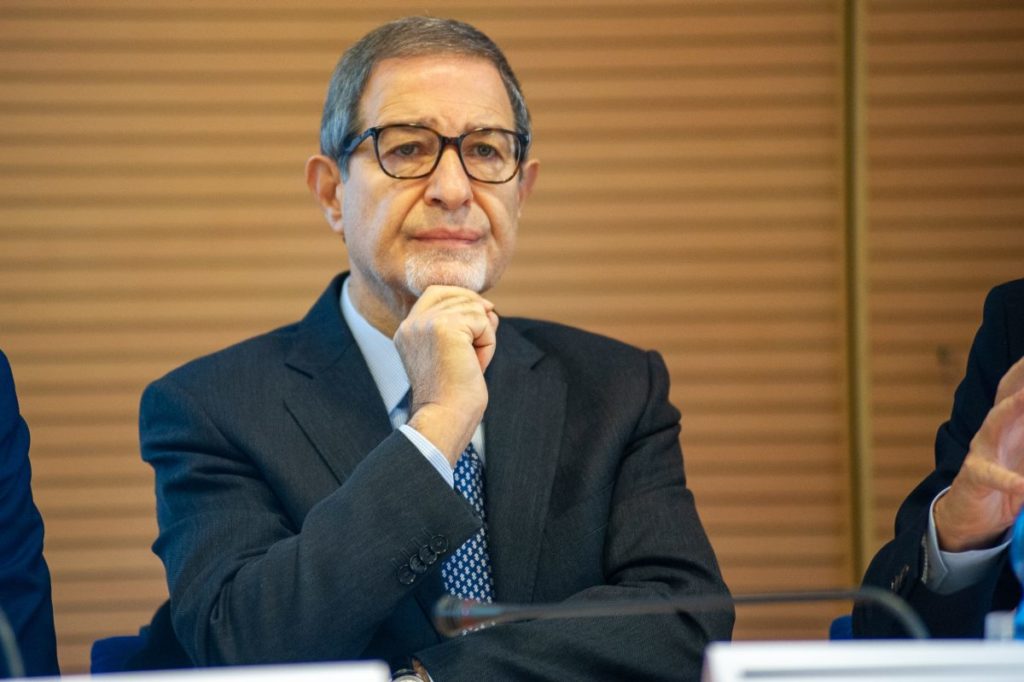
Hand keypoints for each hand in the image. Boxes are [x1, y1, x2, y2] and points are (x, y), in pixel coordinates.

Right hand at [394, 285, 498, 464]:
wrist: (445, 418)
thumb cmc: (452, 396)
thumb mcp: (453, 354)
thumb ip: (464, 326)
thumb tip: (488, 307)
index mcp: (406, 330)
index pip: (435, 292)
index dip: (463, 299)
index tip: (481, 318)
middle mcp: (412, 323)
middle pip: (459, 296)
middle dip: (478, 321)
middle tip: (475, 353)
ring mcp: (426, 322)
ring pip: (474, 308)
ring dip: (484, 337)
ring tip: (471, 364)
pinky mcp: (445, 326)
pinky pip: (484, 321)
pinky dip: (488, 344)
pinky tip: (476, 364)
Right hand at [935, 356, 1023, 550]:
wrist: (969, 518)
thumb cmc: (1005, 484)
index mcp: (1012, 426)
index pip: (1018, 390)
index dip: (1022, 372)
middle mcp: (994, 433)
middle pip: (1006, 397)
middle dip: (1018, 378)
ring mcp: (981, 452)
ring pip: (993, 427)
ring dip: (1009, 411)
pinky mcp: (974, 478)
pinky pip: (991, 477)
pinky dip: (1009, 481)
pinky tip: (1022, 486)